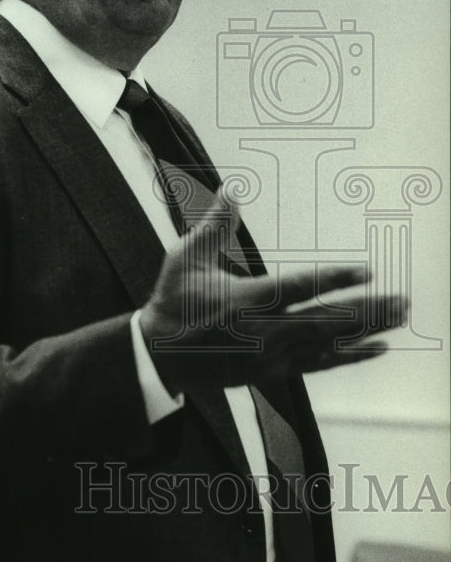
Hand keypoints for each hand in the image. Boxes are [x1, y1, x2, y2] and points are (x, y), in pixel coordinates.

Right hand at [139, 191, 408, 393]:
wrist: (158, 356)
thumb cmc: (172, 303)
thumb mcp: (186, 258)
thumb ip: (215, 225)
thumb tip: (231, 190)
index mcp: (245, 301)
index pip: (300, 288)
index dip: (336, 278)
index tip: (367, 270)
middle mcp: (264, 332)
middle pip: (327, 321)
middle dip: (368, 310)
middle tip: (403, 300)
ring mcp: (271, 356)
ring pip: (329, 343)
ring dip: (368, 330)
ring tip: (399, 318)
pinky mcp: (272, 371)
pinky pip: (320, 364)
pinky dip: (350, 356)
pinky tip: (376, 348)